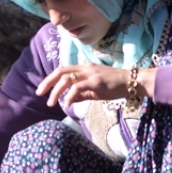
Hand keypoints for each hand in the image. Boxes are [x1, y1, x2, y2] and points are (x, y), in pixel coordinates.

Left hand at [37, 64, 154, 109]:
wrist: (132, 82)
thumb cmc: (114, 86)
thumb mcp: (95, 90)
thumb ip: (81, 94)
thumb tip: (68, 100)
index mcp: (83, 68)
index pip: (62, 70)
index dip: (50, 79)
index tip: (42, 89)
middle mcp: (85, 68)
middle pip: (60, 72)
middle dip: (47, 83)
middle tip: (38, 94)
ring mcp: (90, 73)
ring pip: (67, 79)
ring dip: (56, 91)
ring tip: (51, 103)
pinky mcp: (96, 81)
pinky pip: (78, 87)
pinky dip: (69, 96)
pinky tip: (66, 104)